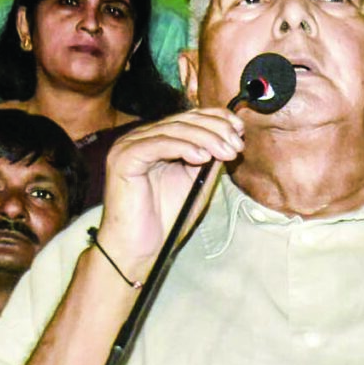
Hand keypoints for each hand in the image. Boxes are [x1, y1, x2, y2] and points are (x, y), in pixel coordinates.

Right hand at [94, 109, 243, 277]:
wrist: (140, 247)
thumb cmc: (166, 218)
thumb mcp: (197, 181)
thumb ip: (210, 157)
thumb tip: (231, 136)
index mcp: (157, 139)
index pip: (189, 117)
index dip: (216, 118)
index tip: (240, 130)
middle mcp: (140, 137)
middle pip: (183, 120)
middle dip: (216, 129)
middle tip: (237, 144)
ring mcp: (128, 146)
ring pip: (173, 130)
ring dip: (206, 139)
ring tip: (226, 152)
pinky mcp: (123, 158)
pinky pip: (158, 144)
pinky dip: (184, 148)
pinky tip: (203, 157)